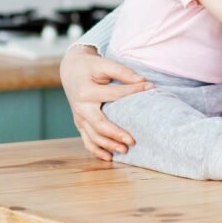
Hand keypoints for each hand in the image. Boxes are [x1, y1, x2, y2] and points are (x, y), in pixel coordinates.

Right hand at [59, 46, 153, 160]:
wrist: (71, 70)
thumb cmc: (90, 67)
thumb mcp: (104, 64)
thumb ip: (122, 72)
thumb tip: (143, 81)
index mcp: (87, 91)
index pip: (114, 94)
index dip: (133, 91)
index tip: (150, 88)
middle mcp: (81, 107)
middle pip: (99, 124)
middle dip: (116, 134)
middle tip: (133, 140)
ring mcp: (79, 117)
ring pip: (93, 136)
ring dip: (108, 145)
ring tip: (125, 150)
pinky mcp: (80, 123)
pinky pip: (87, 140)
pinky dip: (96, 151)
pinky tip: (109, 158)